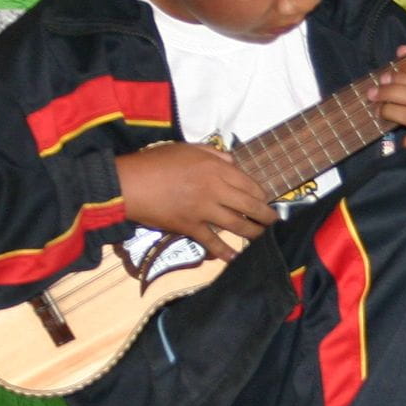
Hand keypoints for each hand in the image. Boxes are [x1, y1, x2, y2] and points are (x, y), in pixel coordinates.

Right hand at [115, 142, 276, 258]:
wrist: (130, 183)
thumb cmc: (156, 161)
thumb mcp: (188, 148)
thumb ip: (214, 154)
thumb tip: (232, 162)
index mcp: (216, 169)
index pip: (250, 184)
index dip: (261, 195)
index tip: (266, 201)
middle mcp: (215, 190)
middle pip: (250, 206)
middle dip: (266, 217)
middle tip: (275, 223)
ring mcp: (204, 211)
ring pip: (237, 225)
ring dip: (254, 234)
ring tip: (264, 239)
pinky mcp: (190, 227)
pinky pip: (213, 242)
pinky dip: (226, 252)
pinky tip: (236, 258)